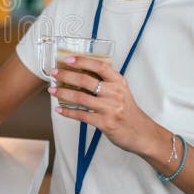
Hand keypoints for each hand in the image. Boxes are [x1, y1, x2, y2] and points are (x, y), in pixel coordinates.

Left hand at [48, 55, 162, 156]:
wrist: (141, 133)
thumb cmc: (128, 111)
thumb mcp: (121, 92)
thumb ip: (106, 83)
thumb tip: (80, 73)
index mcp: (119, 82)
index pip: (100, 66)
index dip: (82, 61)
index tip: (68, 59)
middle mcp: (115, 93)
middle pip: (86, 81)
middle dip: (66, 75)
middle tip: (54, 73)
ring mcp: (110, 109)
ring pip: (81, 98)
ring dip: (63, 93)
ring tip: (52, 90)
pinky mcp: (105, 123)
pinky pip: (81, 115)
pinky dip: (68, 112)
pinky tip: (59, 109)